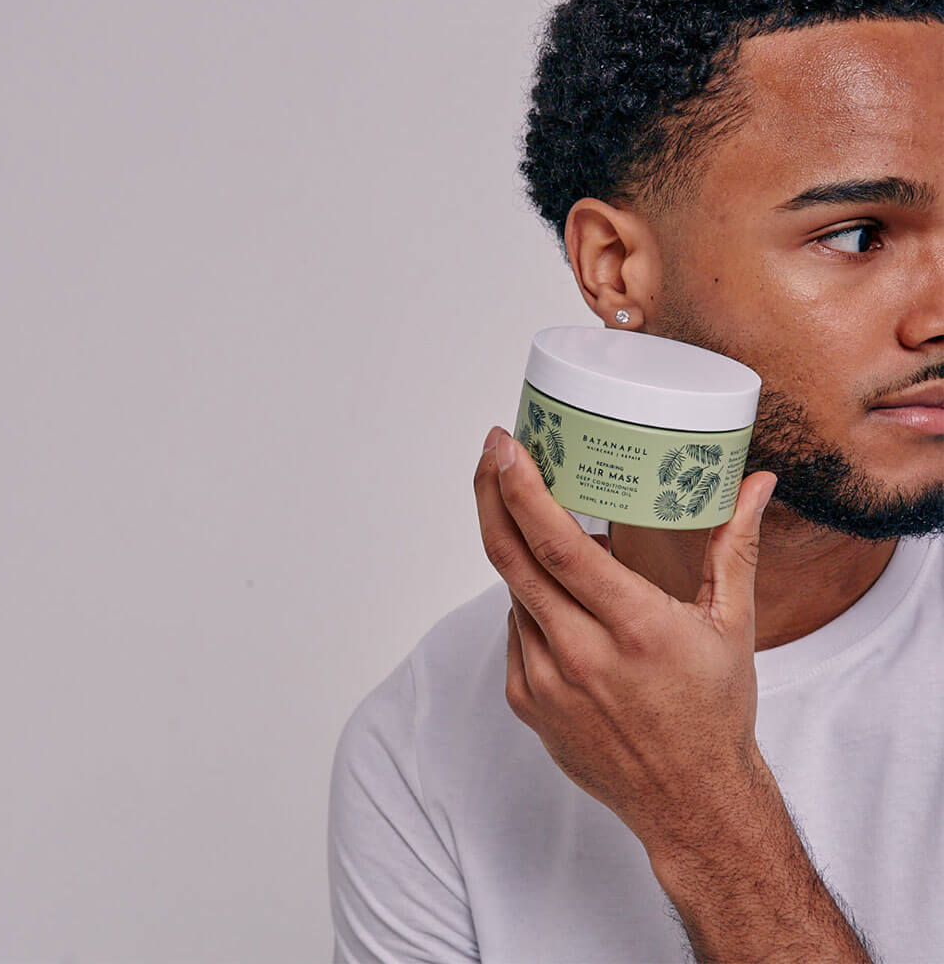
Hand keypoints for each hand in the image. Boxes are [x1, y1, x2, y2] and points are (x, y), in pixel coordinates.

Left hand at [473, 425, 778, 865]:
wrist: (690, 802)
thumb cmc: (714, 712)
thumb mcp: (731, 625)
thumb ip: (735, 546)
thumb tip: (757, 485)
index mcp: (633, 627)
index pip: (558, 547)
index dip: (522, 491)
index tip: (504, 447)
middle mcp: (579, 654)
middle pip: (511, 557)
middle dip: (492, 494)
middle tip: (494, 453)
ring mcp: (544, 681)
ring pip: (513, 591)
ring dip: (522, 551)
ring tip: (556, 535)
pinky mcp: (525, 702)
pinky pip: (515, 629)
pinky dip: (531, 601)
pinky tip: (564, 603)